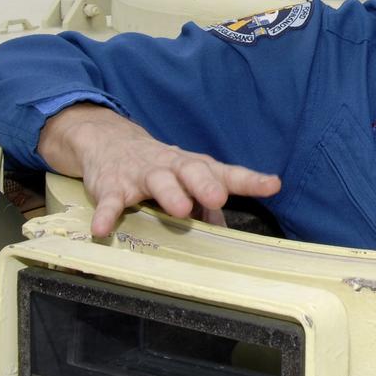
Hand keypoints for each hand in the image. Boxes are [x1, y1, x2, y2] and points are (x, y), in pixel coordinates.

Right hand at [38, 104, 281, 237]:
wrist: (110, 141)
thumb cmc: (161, 168)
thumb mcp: (186, 181)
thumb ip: (207, 207)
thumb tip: (226, 234)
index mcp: (195, 168)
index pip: (226, 173)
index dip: (250, 180)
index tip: (273, 185)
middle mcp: (172, 167)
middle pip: (192, 171)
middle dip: (205, 184)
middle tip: (219, 197)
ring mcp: (142, 175)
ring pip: (157, 181)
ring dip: (169, 194)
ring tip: (180, 209)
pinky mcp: (113, 186)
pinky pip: (111, 201)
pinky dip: (107, 215)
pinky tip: (103, 230)